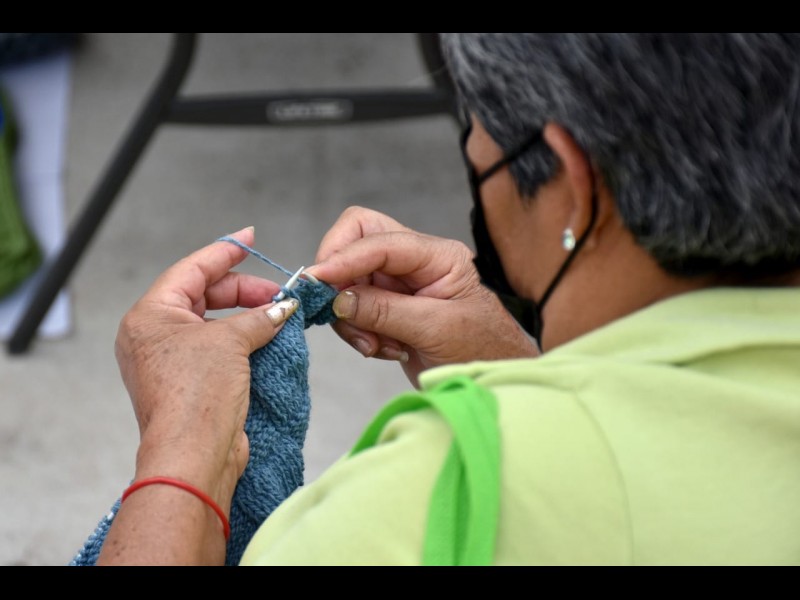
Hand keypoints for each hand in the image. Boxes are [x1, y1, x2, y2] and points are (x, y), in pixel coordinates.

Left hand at [101, 228, 298, 565]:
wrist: (194, 455)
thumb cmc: (197, 395)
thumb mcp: (230, 342)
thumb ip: (258, 317)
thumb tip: (282, 308)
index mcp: (149, 316)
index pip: (191, 270)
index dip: (224, 252)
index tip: (249, 238)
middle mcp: (154, 336)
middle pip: (203, 296)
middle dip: (243, 291)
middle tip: (278, 292)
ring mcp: (170, 361)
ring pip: (212, 324)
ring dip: (246, 317)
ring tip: (278, 314)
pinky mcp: (189, 383)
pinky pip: (217, 349)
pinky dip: (242, 341)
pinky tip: (267, 337)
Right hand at [307, 207, 537, 385]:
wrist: (491, 380)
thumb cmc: (481, 352)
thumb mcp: (436, 330)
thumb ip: (385, 311)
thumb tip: (337, 299)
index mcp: (438, 256)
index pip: (379, 240)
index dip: (344, 258)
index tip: (317, 281)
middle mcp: (416, 262)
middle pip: (357, 243)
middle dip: (342, 278)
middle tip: (340, 313)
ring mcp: (399, 284)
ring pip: (348, 280)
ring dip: (352, 317)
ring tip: (377, 346)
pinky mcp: (387, 308)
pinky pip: (353, 309)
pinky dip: (359, 331)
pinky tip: (385, 350)